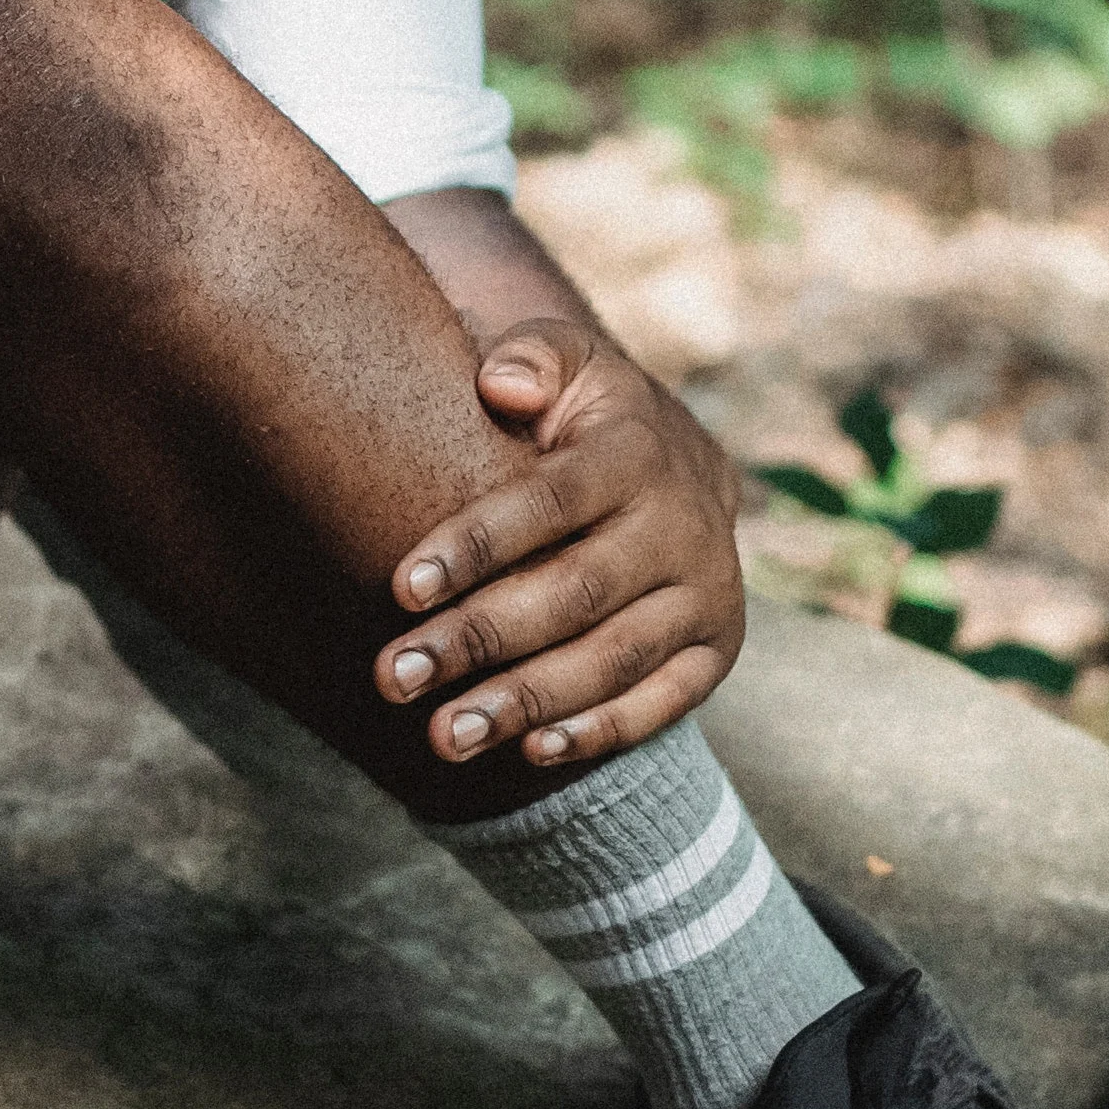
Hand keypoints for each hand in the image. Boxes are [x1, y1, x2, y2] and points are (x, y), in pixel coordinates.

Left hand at [370, 321, 745, 772]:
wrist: (674, 463)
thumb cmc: (581, 416)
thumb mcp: (563, 361)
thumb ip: (530, 356)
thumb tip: (501, 385)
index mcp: (637, 453)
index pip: (552, 503)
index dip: (477, 547)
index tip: (399, 589)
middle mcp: (684, 528)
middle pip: (576, 593)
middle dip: (480, 639)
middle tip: (393, 676)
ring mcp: (706, 595)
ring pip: (613, 660)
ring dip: (527, 702)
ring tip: (443, 735)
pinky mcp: (715, 651)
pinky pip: (662, 703)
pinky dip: (599, 732)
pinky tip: (530, 752)